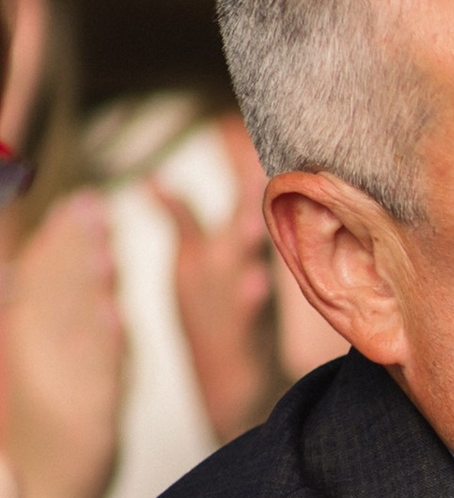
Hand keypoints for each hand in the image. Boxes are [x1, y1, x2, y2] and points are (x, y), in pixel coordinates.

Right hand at [2, 189, 124, 497]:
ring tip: (105, 246)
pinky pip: (99, 378)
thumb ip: (40, 320)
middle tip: (90, 205)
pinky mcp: (87, 419)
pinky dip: (107, 348)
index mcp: (17, 346)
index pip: (34, 283)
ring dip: (90, 286)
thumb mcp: (31, 368)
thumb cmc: (38, 431)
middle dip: (72, 248)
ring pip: (77, 328)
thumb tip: (38, 268)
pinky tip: (117, 318)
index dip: (54, 242)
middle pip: (54, 295)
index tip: (74, 203)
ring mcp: (58, 389)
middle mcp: (32, 362)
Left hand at [156, 117, 280, 442]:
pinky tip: (257, 284)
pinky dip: (253, 296)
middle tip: (256, 152)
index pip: (242, 189)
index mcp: (235, 244)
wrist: (238, 383)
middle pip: (247, 212)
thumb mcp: (198, 262)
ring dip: (251, 238)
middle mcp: (242, 262)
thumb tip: (152, 180)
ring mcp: (245, 294)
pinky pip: (250, 311)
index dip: (238, 156)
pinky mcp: (245, 329)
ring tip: (254, 220)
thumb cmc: (215, 316)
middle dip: (250, 186)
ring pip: (249, 259)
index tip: (241, 114)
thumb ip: (183, 219)